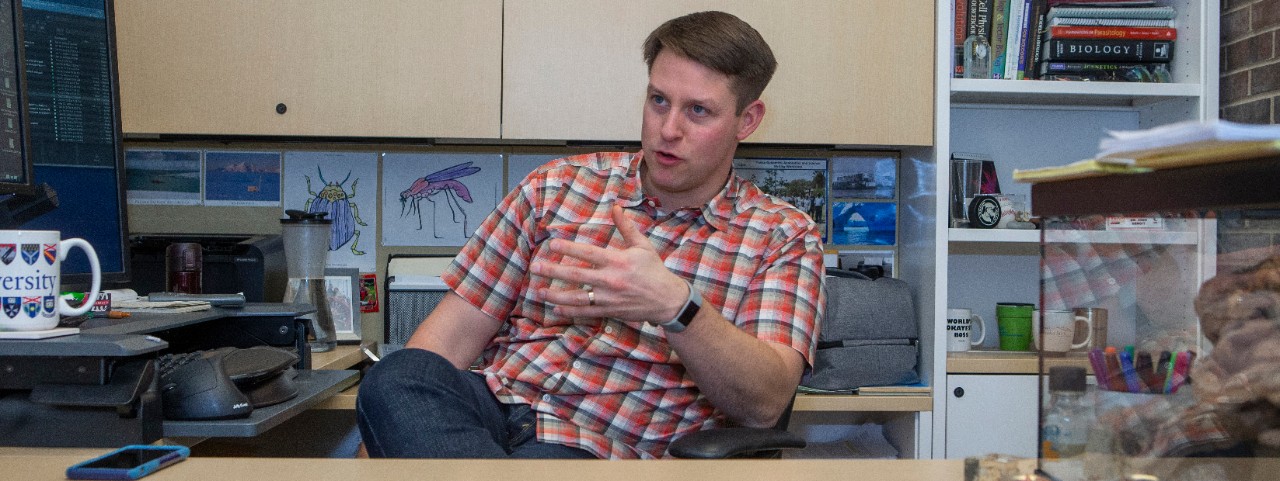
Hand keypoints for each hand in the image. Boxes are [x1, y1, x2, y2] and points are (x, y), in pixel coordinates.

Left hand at [531, 205, 687, 323]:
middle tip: (535, 268)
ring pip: (577, 297)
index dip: (568, 249)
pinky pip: (586, 313)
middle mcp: (611, 280)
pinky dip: (570, 312)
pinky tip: (556, 309)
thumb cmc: (654, 270)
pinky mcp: (610, 311)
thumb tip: (616, 207)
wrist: (667, 300)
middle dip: (553, 271)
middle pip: (576, 275)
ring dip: (556, 294)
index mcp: (618, 261)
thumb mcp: (643, 246)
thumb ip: (626, 227)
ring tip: (540, 291)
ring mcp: (609, 298)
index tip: (551, 244)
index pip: (588, 253)